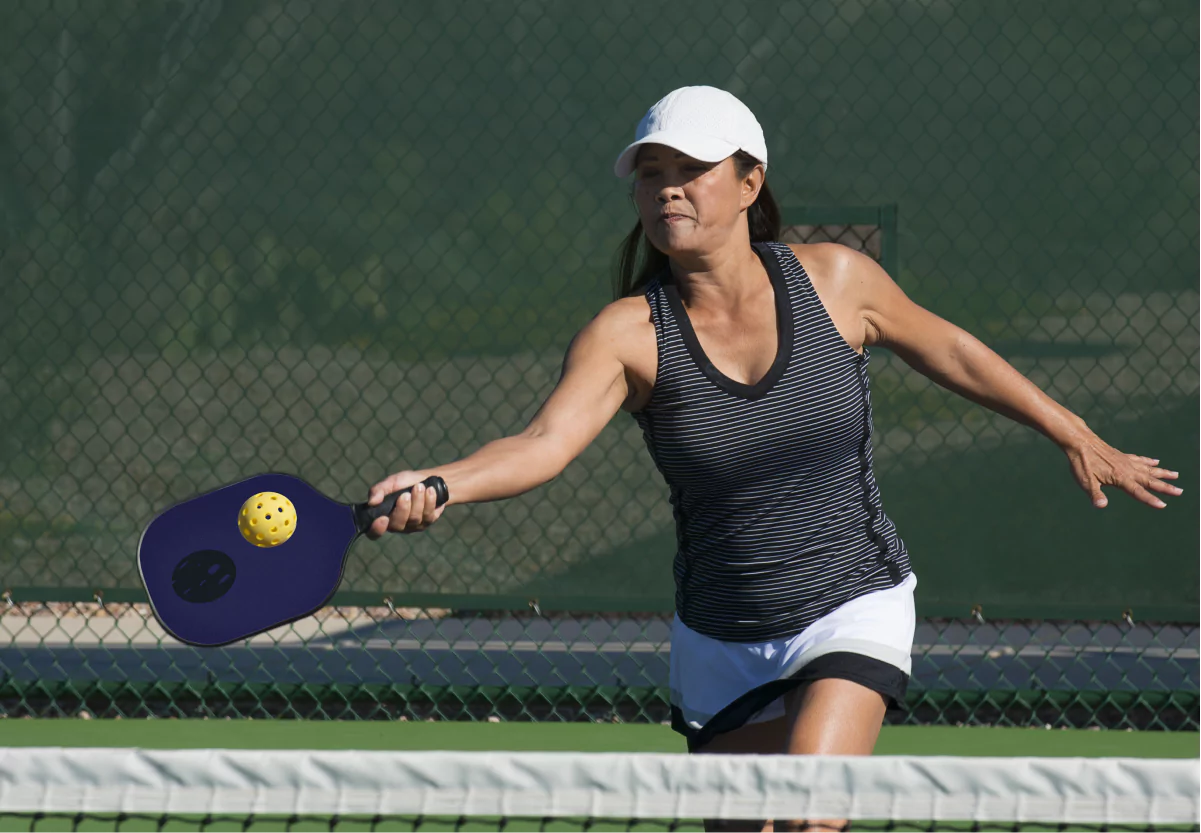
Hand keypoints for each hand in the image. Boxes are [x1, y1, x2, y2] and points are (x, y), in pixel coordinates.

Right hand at [364, 470, 446, 538]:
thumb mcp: (390, 483)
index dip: (377, 529)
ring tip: (419, 487)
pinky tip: (430, 490)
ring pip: (414, 519)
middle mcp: (397, 525)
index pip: (374, 533)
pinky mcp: (428, 522)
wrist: (426, 479)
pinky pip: (428, 516)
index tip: (383, 518)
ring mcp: (413, 525)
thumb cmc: (404, 483)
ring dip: (417, 501)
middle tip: (406, 494)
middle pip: (398, 525)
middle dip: (402, 509)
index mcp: (383, 517)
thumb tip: (371, 502)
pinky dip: (429, 501)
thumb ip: (379, 491)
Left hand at [1063, 433, 1181, 508]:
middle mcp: (1127, 469)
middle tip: (1180, 491)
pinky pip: (1140, 459)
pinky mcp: (1122, 455)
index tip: (1163, 505)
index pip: (1138, 491)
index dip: (1150, 499)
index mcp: (1120, 478)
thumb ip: (1095, 494)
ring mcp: (1126, 461)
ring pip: (1149, 468)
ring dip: (1162, 473)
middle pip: (1150, 480)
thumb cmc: (1081, 463)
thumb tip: (1101, 506)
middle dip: (1165, 487)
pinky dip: (1149, 461)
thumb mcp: (1085, 482)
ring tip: (1176, 475)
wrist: (1080, 442)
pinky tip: (1156, 461)